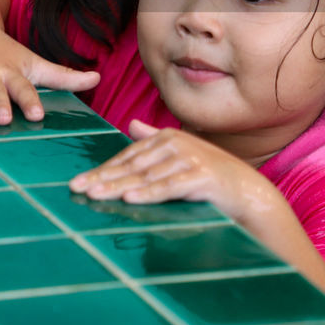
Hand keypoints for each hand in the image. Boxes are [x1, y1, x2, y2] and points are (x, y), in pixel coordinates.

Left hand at [69, 120, 264, 219]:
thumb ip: (155, 139)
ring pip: (146, 177)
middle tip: (77, 189)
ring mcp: (189, 159)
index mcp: (167, 137)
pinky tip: (130, 199)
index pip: (127, 157)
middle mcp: (176, 143)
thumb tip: (132, 125)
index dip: (102, 170)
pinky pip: (169, 187)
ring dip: (119, 187)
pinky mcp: (201, 177)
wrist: (247, 192)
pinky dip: (149, 193)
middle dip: (103, 178)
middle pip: (132, 166)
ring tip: (95, 196)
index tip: (79, 182)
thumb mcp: (180, 154)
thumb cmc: (210, 176)